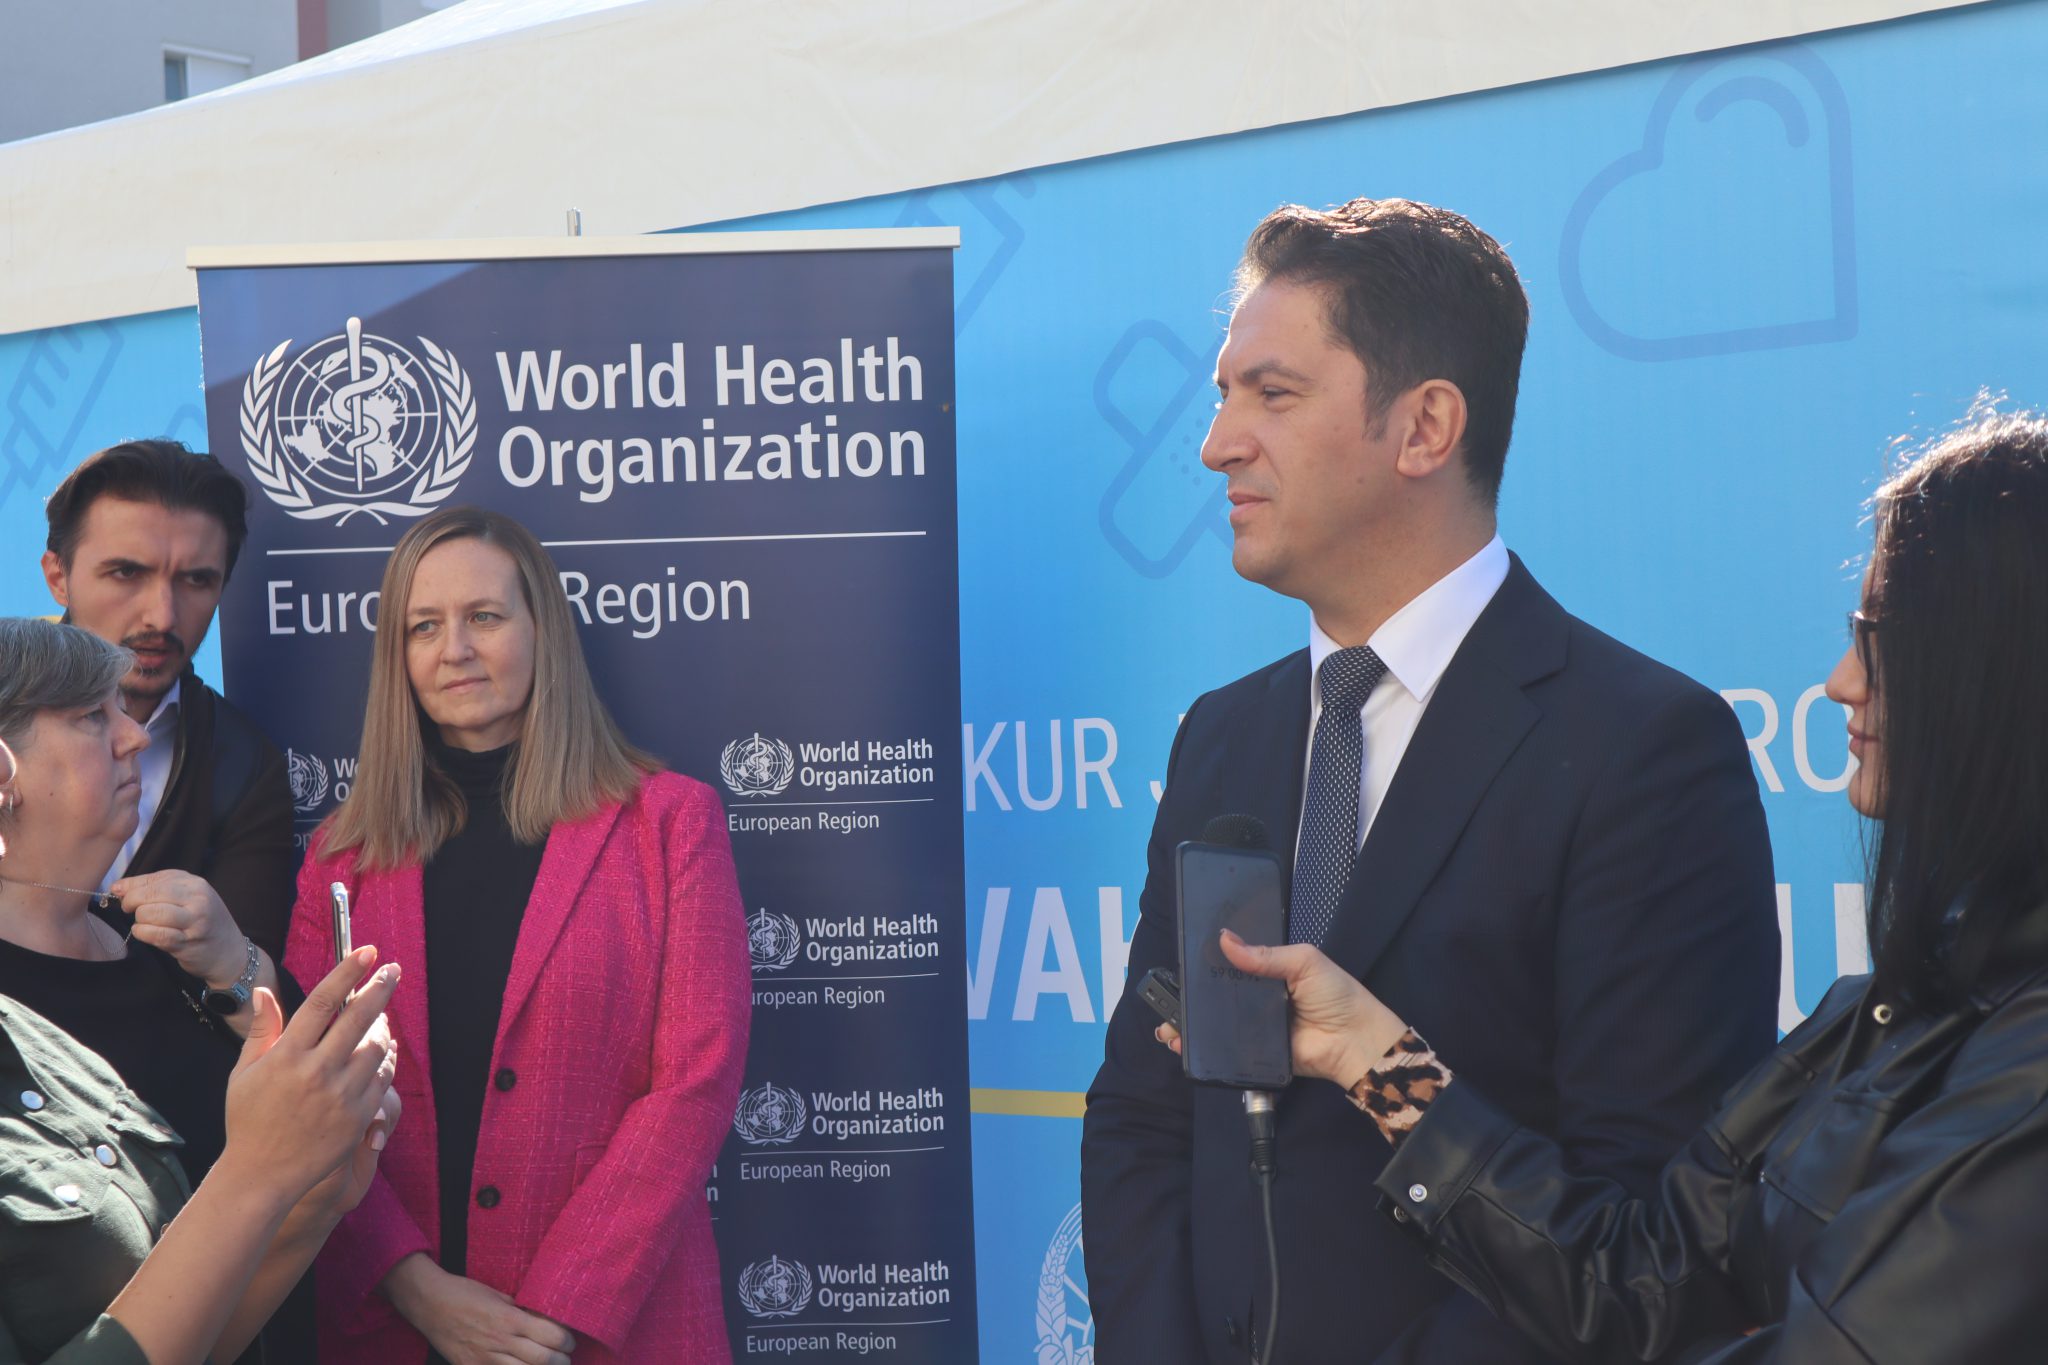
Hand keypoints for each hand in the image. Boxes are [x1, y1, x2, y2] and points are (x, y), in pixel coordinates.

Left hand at [109, 869, 247, 985]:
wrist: (229, 952)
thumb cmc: (202, 923)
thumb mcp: (186, 898)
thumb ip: (154, 889)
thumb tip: (117, 887)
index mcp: (195, 884)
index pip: (153, 879)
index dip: (131, 887)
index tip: (122, 895)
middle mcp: (198, 899)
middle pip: (149, 895)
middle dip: (131, 903)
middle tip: (131, 911)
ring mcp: (195, 921)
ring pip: (149, 913)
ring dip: (139, 920)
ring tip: (144, 924)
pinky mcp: (188, 942)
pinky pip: (154, 935)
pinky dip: (142, 933)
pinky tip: (145, 933)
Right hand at [218, 946, 400, 1203]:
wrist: (262, 1175)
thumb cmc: (249, 1120)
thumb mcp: (244, 1073)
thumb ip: (263, 1029)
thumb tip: (265, 990)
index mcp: (287, 1056)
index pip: (323, 1002)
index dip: (347, 973)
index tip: (366, 952)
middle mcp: (317, 1072)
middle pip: (358, 1018)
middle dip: (380, 988)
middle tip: (392, 969)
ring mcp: (341, 1095)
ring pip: (376, 1047)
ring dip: (383, 1026)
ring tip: (382, 1015)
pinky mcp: (358, 1116)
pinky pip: (382, 1078)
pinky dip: (385, 1059)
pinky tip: (384, 1050)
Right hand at [383, 1255, 576, 1364]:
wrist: (430, 1304)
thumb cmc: (466, 1293)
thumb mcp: (500, 1295)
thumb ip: (522, 1310)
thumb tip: (546, 1319)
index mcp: (510, 1318)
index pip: (552, 1336)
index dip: (567, 1341)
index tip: (570, 1342)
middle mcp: (500, 1341)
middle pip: (543, 1360)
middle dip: (561, 1361)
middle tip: (565, 1358)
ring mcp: (485, 1359)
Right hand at [1154, 930, 1409, 1087]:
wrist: (1355, 1041)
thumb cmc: (1336, 995)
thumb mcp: (1304, 961)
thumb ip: (1264, 954)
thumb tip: (1224, 939)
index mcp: (1270, 971)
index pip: (1234, 964)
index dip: (1209, 963)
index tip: (1181, 962)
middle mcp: (1258, 998)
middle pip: (1219, 995)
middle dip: (1192, 997)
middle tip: (1164, 997)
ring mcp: (1254, 1026)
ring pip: (1218, 1022)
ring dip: (1192, 1023)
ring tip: (1167, 1026)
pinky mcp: (1255, 1051)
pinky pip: (1228, 1047)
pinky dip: (1206, 1046)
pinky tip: (1182, 1045)